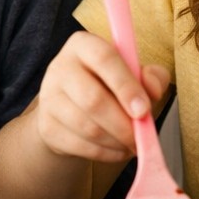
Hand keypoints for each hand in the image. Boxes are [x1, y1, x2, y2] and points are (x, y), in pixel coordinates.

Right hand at [30, 30, 170, 161]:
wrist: (72, 110)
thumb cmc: (109, 86)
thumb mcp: (134, 74)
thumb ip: (152, 76)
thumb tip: (152, 90)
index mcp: (83, 45)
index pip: (104, 58)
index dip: (126, 85)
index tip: (144, 111)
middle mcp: (60, 66)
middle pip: (93, 99)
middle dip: (123, 124)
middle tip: (141, 137)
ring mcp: (49, 98)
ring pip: (88, 127)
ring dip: (117, 141)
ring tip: (132, 143)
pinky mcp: (47, 127)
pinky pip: (80, 146)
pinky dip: (106, 153)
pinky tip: (116, 149)